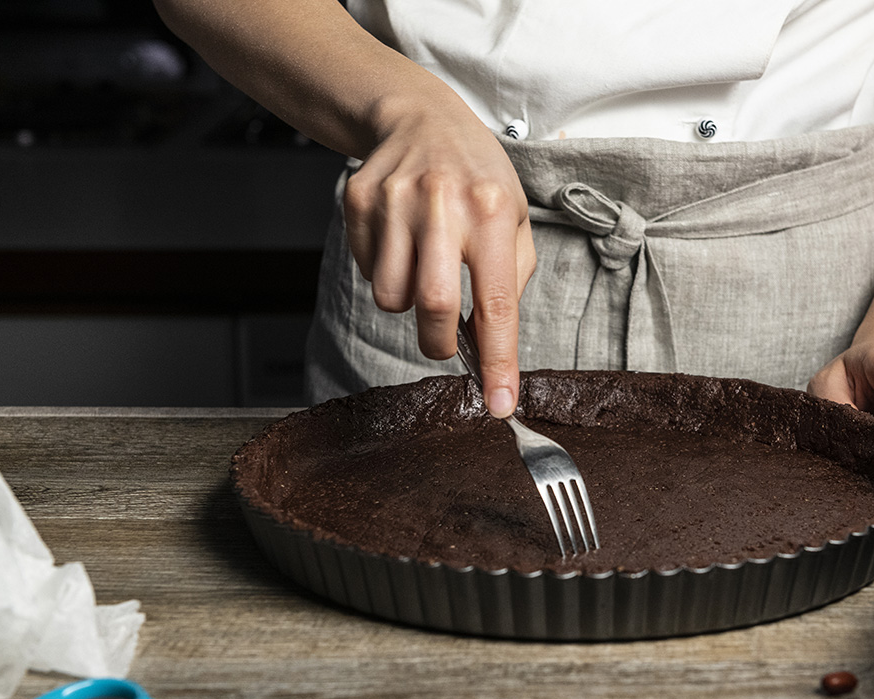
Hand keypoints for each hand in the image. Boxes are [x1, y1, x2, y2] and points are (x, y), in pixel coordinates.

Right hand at [343, 84, 535, 418]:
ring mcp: (395, 200)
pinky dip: (384, 273)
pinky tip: (401, 241)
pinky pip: (366, 271)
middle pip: (433, 307)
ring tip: (424, 268)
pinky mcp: (359, 200)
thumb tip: (492, 349)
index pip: (496, 303)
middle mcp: (443, 203)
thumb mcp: (515, 219)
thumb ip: (510, 282)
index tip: (500, 405)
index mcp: (492, 211)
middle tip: (447, 340)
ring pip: (390, 297)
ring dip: (408, 304)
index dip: (499, 362)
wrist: (420, 118)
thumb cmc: (477, 178)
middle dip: (439, 342)